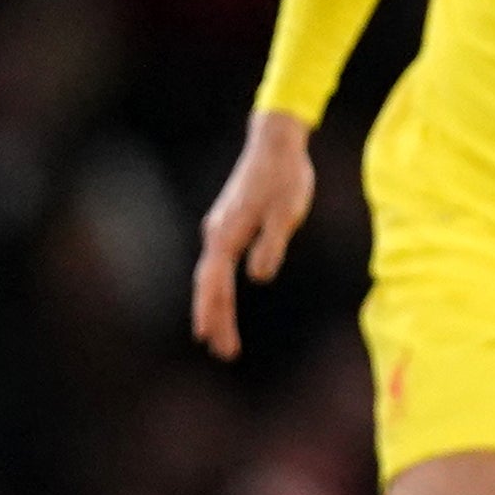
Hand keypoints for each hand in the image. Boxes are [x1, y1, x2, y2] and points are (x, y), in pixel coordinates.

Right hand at [190, 110, 318, 360]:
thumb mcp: (287, 213)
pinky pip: (217, 264)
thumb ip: (272, 244)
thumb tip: (257, 278)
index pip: (216, 286)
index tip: (218, 343)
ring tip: (217, 336)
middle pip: (208, 286)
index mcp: (227, 235)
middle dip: (214, 319)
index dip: (218, 316)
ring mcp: (219, 228)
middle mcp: (216, 233)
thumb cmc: (286, 177)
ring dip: (214, 306)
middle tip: (222, 352)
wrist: (275, 142)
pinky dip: (217, 287)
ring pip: (210, 275)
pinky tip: (221, 296)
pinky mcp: (228, 223)